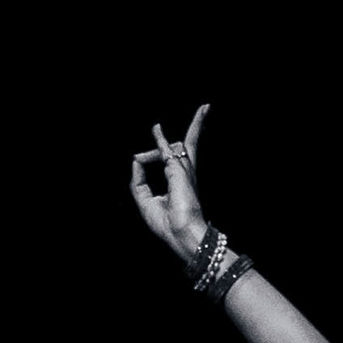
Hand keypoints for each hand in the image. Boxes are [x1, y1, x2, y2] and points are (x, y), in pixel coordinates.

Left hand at [125, 105, 217, 269]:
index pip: (171, 160)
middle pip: (190, 145)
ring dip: (162, 140)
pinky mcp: (178, 170)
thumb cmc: (169, 225)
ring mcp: (185, 171)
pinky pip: (166, 150)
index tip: (142, 156)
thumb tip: (136, 158)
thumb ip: (139, 180)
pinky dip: (161, 140)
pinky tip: (158, 128)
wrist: (183, 234)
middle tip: (205, 108)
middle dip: (197, 126)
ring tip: (169, 124)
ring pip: (179, 144)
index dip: (153, 155)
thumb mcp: (146, 202)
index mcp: (180, 183)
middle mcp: (186, 174)